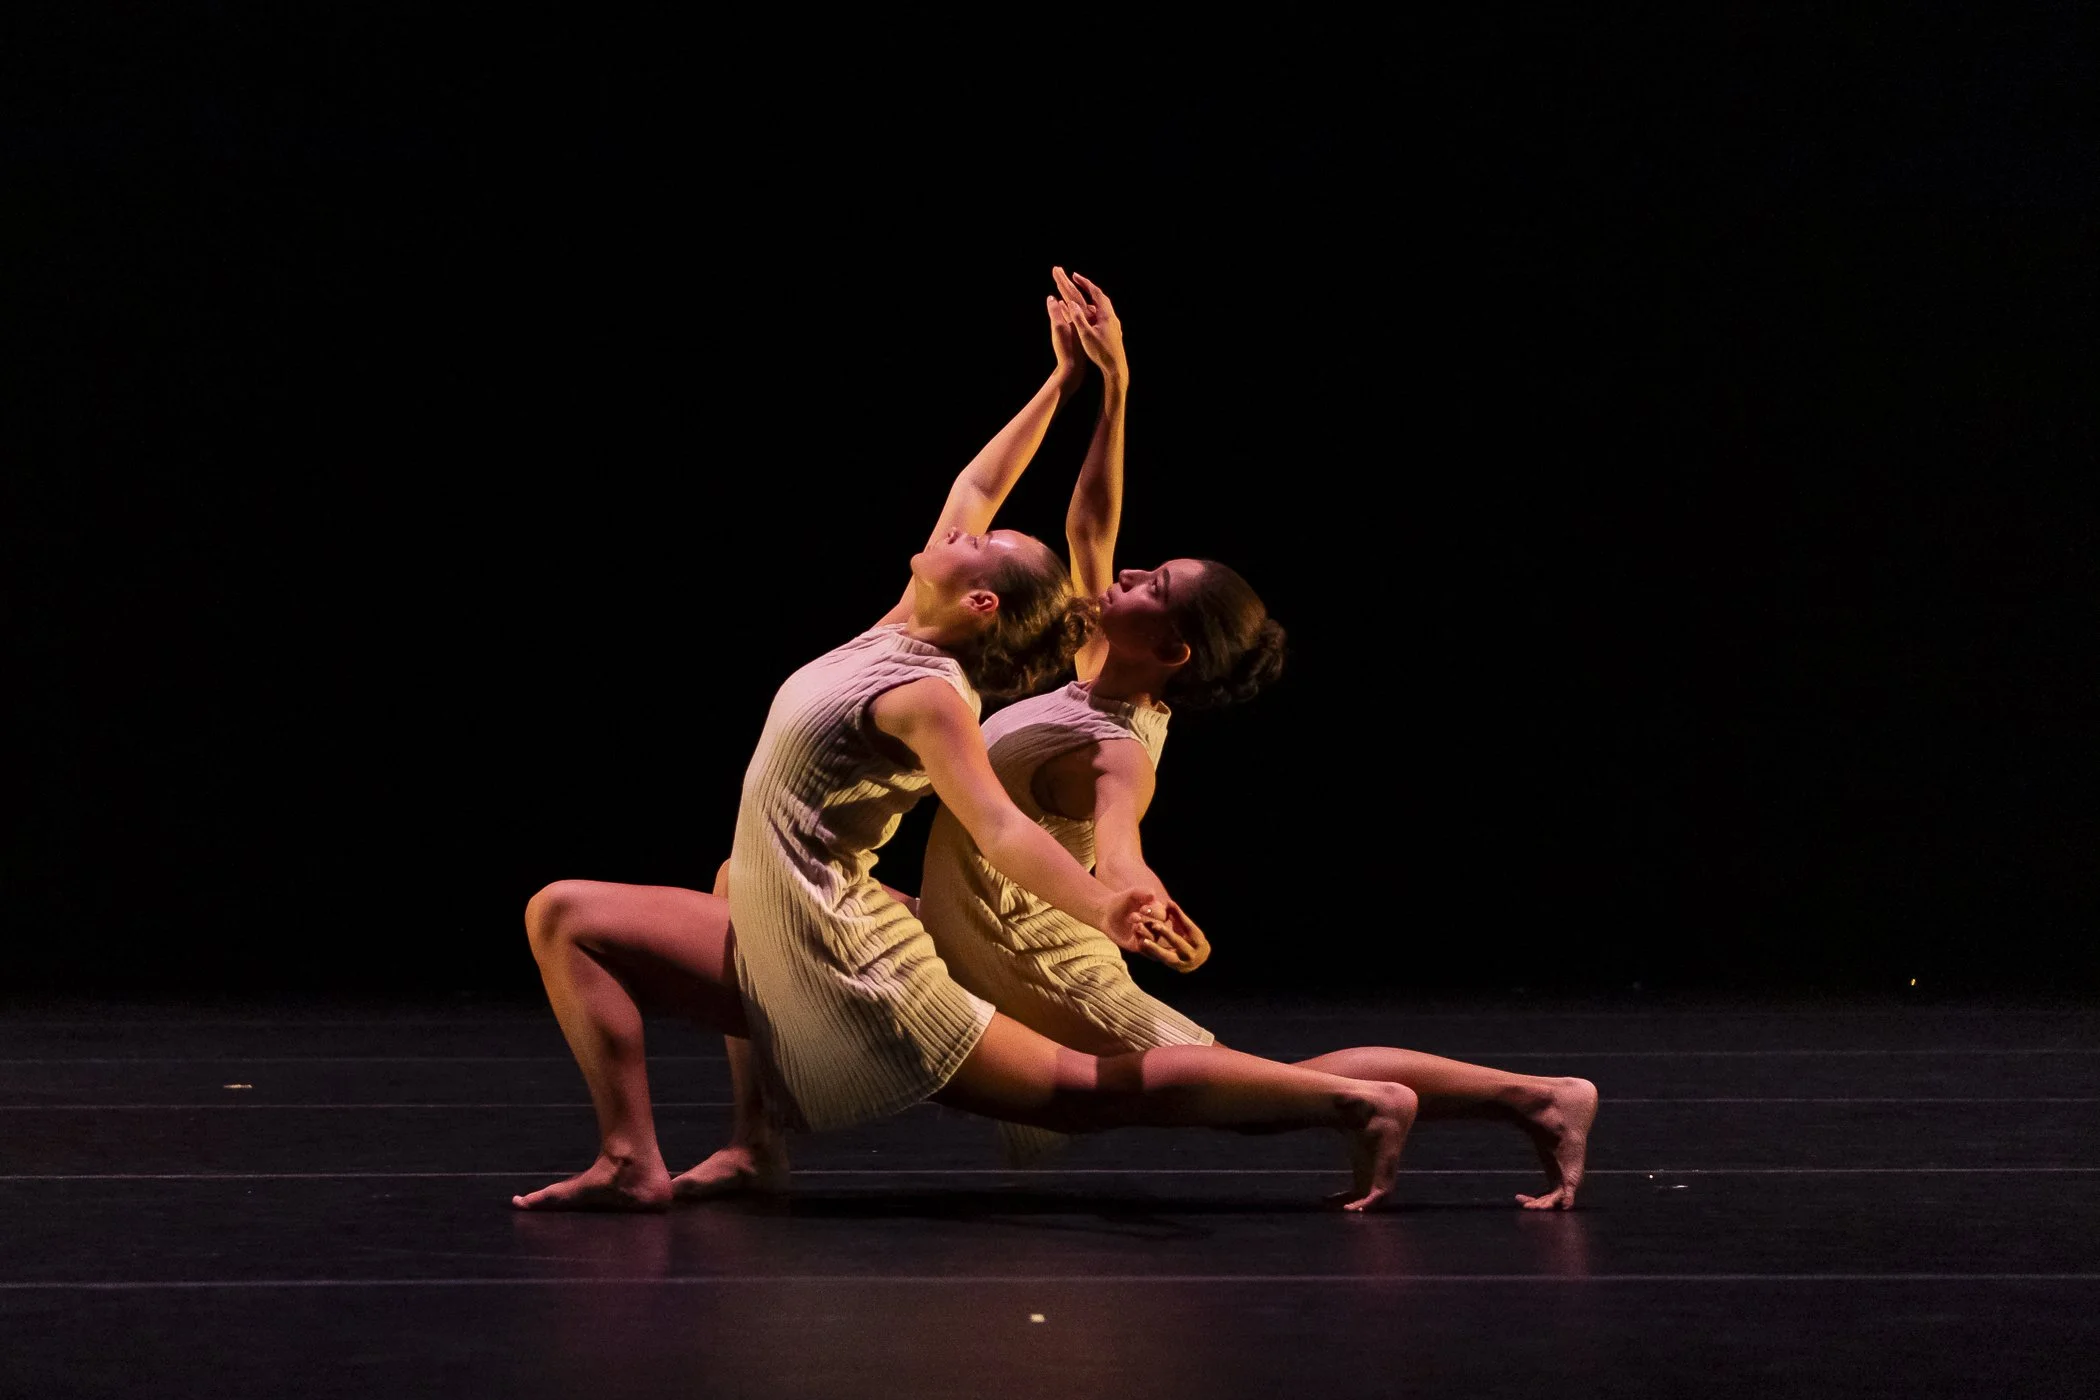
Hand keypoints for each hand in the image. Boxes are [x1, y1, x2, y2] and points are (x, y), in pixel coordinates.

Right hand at [1052, 267, 1126, 381]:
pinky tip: (1091, 315)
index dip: (1085, 283)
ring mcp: (1114, 324)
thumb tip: (1072, 303)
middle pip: (1101, 297)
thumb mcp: (1086, 335)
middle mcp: (1112, 317)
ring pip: (1103, 306)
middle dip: (1089, 288)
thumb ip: (1079, 318)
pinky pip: (1104, 315)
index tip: (1075, 275)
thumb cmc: (1100, 352)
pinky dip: (1095, 309)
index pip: (1095, 292)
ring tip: (1083, 296)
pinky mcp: (1114, 332)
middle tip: (1078, 281)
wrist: (1116, 367)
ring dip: (1092, 298)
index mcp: (1106, 315)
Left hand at [1101, 887, 1171, 953]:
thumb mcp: (1131, 895)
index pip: (1163, 914)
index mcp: (1157, 913)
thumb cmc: (1122, 901)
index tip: (1143, 908)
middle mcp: (1154, 926)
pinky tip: (1133, 932)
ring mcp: (1147, 936)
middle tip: (1134, 916)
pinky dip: (1140, 941)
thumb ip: (1142, 893)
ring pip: (1153, 938)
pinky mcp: (1137, 945)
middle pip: (1159, 926)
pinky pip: (1143, 947)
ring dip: (1145, 931)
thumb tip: (1152, 895)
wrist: (1106, 913)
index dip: (1155, 912)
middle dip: (1148, 921)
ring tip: (1135, 925)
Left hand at [1136, 902, 1210, 972]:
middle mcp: (1192, 954)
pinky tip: (1140, 946)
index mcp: (1198, 940)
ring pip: (1167, 956)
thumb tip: (1168, 902)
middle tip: (1154, 924)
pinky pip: (1160, 961)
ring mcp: (1182, 964)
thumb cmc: (1192, 937)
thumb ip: (1178, 915)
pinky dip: (1150, 954)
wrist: (1198, 959)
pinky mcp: (1173, 968)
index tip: (1167, 905)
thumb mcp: (1187, 926)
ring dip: (1155, 949)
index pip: (1189, 927)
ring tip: (1143, 941)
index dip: (1178, 916)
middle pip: (1178, 942)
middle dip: (1166, 933)